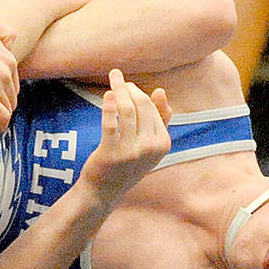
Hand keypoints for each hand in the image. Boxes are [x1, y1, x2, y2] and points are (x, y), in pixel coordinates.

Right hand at [0, 17, 18, 131]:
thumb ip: (1, 31)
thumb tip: (10, 43)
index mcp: (7, 57)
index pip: (13, 84)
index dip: (4, 93)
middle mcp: (5, 70)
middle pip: (12, 97)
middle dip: (3, 106)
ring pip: (7, 109)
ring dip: (0, 117)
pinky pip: (1, 117)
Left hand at [79, 69, 171, 193]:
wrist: (105, 190)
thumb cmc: (128, 162)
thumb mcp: (149, 144)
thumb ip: (159, 119)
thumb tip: (160, 91)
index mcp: (163, 143)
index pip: (152, 108)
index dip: (138, 93)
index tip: (127, 86)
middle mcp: (150, 147)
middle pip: (141, 106)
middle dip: (129, 88)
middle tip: (117, 79)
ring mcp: (131, 151)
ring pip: (126, 110)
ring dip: (118, 90)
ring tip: (112, 79)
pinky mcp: (111, 153)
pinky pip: (110, 123)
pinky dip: (108, 106)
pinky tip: (106, 95)